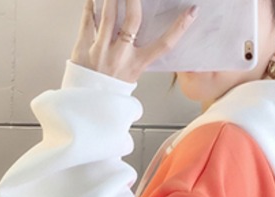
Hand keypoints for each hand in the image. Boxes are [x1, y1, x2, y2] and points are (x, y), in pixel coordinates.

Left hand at [71, 0, 197, 82]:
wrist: (87, 108)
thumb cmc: (109, 93)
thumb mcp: (131, 78)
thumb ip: (137, 58)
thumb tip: (139, 34)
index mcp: (137, 65)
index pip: (164, 44)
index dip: (180, 27)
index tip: (191, 12)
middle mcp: (121, 56)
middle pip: (133, 19)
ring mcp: (101, 51)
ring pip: (109, 15)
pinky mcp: (83, 48)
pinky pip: (87, 21)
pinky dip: (90, 6)